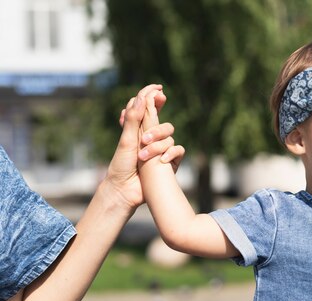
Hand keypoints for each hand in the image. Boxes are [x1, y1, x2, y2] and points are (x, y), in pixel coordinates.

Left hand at [104, 84, 184, 209]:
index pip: (146, 108)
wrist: (126, 190)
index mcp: (137, 129)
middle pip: (162, 122)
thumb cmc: (121, 166)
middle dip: (156, 129)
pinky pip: (179, 150)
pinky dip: (172, 154)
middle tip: (144, 139)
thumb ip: (134, 119)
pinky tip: (162, 161)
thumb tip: (141, 97)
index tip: (159, 89)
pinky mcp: (169, 162)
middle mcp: (150, 137)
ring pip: (170, 136)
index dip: (152, 97)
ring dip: (157, 145)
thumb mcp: (126, 140)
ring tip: (143, 157)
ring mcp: (161, 150)